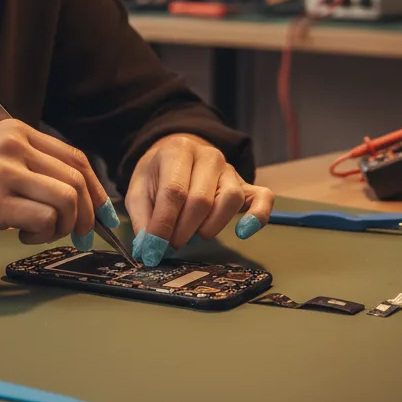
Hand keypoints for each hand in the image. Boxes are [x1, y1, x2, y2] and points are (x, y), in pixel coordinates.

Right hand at [0, 119, 118, 249]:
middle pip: (78, 178)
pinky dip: (44, 234)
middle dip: (88, 213)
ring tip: (41, 233)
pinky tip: (22, 236)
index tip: (100, 213)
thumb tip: (70, 191)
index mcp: (14, 131)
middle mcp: (12, 145)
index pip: (75, 157)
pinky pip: (45, 220)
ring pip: (68, 199)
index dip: (95, 189)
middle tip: (79, 234)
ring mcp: (3, 173)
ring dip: (65, 225)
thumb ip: (24, 165)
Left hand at [124, 133, 273, 265]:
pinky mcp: (246, 184)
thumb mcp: (138, 190)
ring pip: (230, 200)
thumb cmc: (157, 175)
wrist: (176, 155)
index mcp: (178, 150)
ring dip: (210, 227)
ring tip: (194, 235)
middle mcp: (208, 156)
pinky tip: (243, 232)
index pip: (174, 191)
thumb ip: (142, 218)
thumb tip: (147, 248)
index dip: (163, 225)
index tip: (153, 250)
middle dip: (183, 231)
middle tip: (170, 245)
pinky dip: (258, 216)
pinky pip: (263, 198)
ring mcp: (230, 169)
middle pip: (201, 199)